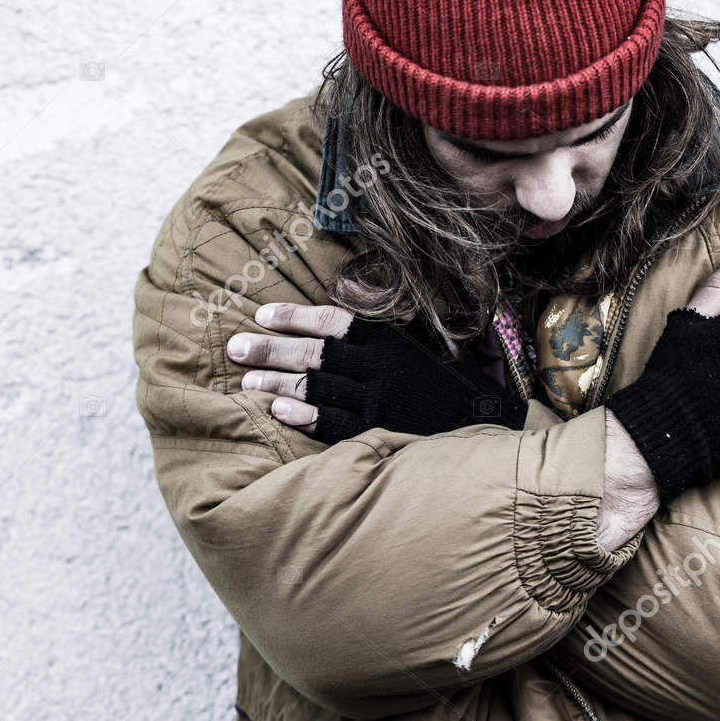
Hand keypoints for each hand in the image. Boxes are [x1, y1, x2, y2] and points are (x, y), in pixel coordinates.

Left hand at [227, 303, 526, 442]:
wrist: (484, 423)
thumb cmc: (450, 378)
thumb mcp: (426, 338)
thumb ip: (390, 320)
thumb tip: (354, 289)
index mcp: (389, 339)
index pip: (332, 321)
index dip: (294, 317)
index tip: (262, 314)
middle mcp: (379, 368)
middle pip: (314, 354)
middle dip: (270, 349)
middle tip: (235, 347)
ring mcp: (377, 401)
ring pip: (316, 387)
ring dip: (276, 381)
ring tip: (246, 380)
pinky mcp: (376, 431)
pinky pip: (331, 423)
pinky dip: (302, 415)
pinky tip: (276, 409)